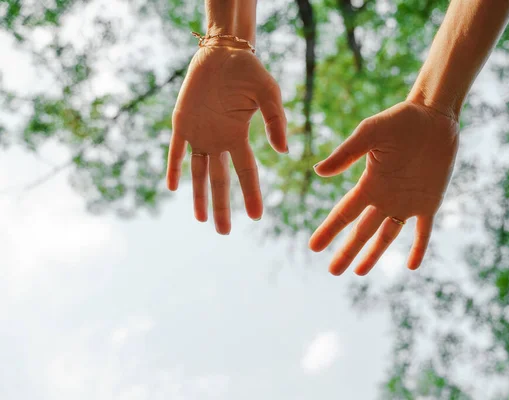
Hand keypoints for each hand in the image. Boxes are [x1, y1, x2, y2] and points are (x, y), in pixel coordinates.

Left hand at [166, 46, 286, 233]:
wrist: (222, 53)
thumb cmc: (248, 71)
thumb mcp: (268, 93)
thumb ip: (275, 120)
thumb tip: (283, 150)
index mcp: (239, 137)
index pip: (247, 171)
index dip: (251, 194)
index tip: (256, 216)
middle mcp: (219, 141)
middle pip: (220, 181)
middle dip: (221, 207)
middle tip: (224, 232)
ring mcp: (199, 134)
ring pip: (198, 172)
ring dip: (199, 196)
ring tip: (200, 220)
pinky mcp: (181, 122)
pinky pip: (176, 150)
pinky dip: (173, 167)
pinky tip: (173, 187)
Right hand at [309, 101, 458, 274]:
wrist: (433, 116)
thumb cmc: (400, 120)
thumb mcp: (369, 133)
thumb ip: (346, 153)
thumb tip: (319, 172)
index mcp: (369, 184)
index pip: (344, 213)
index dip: (329, 231)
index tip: (314, 247)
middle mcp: (385, 198)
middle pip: (362, 231)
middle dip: (347, 252)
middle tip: (333, 272)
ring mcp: (407, 202)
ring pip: (387, 236)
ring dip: (373, 254)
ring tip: (359, 272)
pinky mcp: (429, 201)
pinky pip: (424, 231)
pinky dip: (419, 248)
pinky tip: (412, 266)